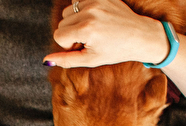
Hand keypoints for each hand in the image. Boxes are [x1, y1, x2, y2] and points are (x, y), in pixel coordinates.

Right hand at [43, 0, 169, 67]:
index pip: (58, 35)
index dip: (68, 44)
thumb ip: (67, 60)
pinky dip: (82, 10)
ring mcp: (95, 1)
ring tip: (94, 29)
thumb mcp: (91, 59)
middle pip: (62, 23)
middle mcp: (89, 12)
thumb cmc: (115, 50)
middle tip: (91, 39)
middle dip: (72, 33)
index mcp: (87, 30)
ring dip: (76, 21)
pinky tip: (96, 18)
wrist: (139, 35)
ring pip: (68, 11)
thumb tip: (46, 60)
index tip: (84, 47)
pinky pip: (77, 1)